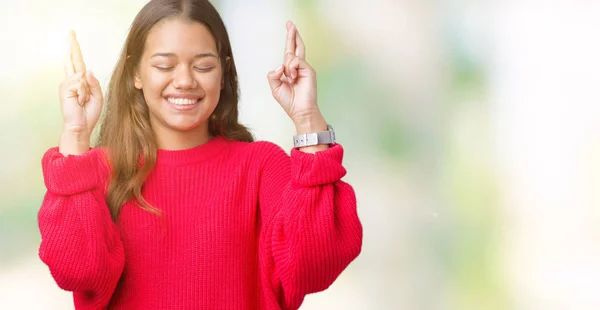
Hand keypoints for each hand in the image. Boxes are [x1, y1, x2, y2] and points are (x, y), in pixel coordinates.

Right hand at [58, 30, 102, 153]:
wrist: (82, 126)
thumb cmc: (89, 113)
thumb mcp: (97, 96)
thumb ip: (94, 83)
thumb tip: (86, 71)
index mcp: (80, 82)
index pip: (78, 63)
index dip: (75, 51)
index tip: (73, 38)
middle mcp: (72, 80)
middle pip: (73, 59)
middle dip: (72, 46)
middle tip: (70, 32)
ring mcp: (67, 84)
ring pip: (83, 77)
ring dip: (87, 91)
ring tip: (83, 101)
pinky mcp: (65, 88)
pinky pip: (81, 84)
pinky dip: (84, 94)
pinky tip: (79, 101)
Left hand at [267, 21, 325, 130]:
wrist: (300, 111)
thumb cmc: (290, 102)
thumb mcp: (275, 87)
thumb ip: (273, 75)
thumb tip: (280, 65)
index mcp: (290, 70)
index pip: (290, 52)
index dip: (290, 40)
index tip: (290, 28)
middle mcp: (298, 67)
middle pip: (295, 47)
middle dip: (292, 35)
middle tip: (290, 23)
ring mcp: (304, 68)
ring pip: (290, 55)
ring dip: (287, 67)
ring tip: (290, 79)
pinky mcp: (309, 70)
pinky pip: (295, 61)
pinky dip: (291, 69)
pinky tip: (293, 78)